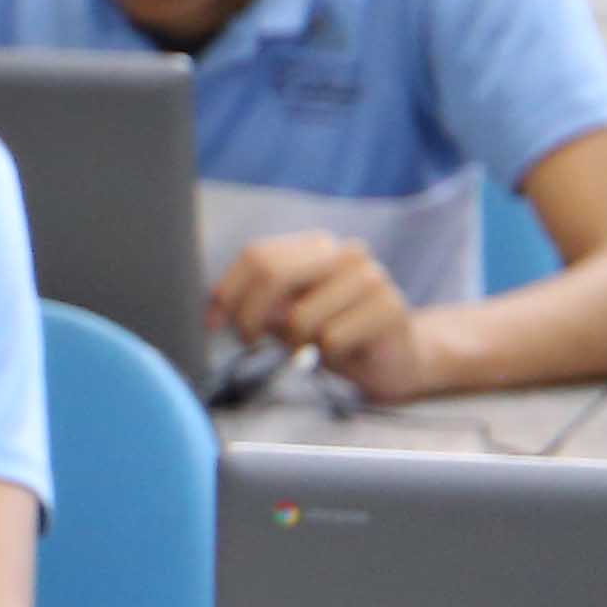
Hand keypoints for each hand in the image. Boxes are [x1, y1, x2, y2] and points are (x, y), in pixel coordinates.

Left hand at [211, 230, 426, 402]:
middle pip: (273, 274)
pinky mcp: (391, 308)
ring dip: (296, 343)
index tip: (212, 324)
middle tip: (249, 342)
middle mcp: (345, 252)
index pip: (257, 255)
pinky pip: (331, 339)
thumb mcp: (284, 316)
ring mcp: (372, 277)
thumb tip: (213, 310)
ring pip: (301, 317)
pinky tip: (344, 351)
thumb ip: (256, 305)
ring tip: (314, 346)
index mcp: (316, 246)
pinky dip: (326, 355)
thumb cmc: (333, 335)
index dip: (228, 291)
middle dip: (248, 316)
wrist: (393, 361)